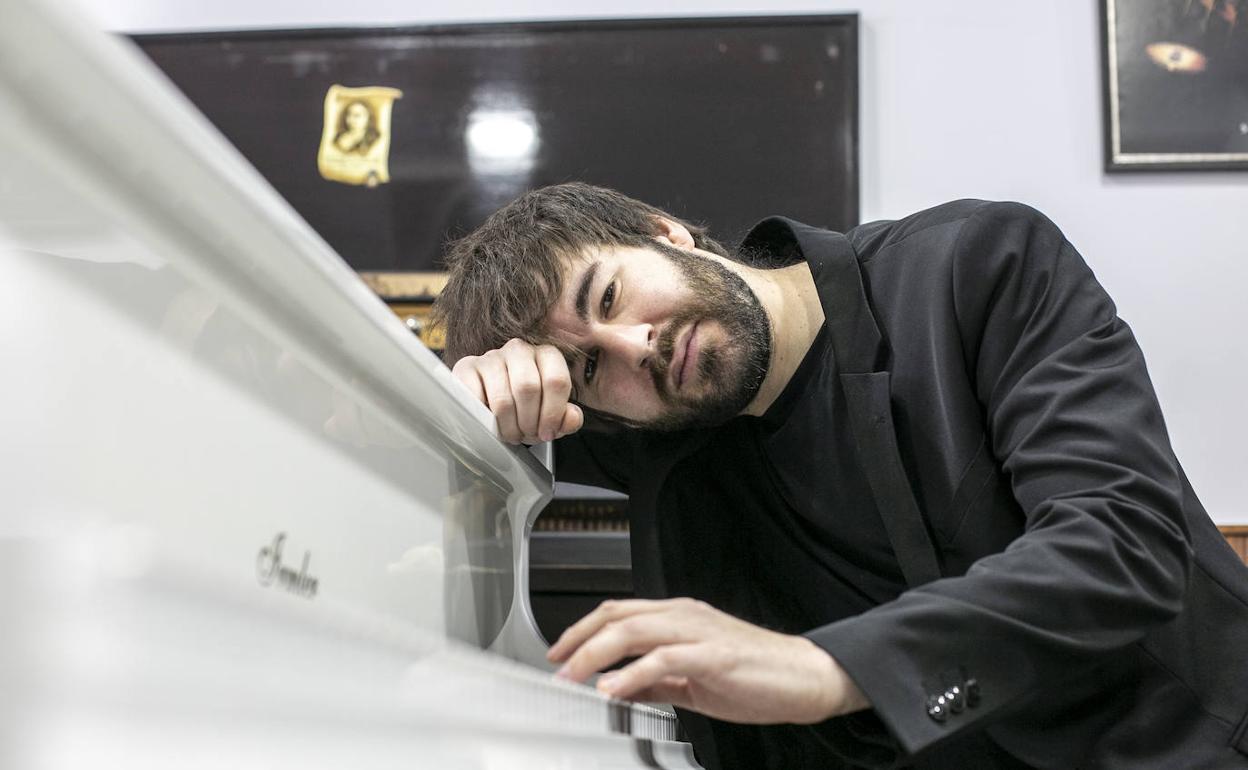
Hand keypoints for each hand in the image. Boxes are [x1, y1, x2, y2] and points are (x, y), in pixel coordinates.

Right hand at [451, 338, 583, 443]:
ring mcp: (491, 356)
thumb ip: (568, 418)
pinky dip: (484, 419)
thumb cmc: (526, 408)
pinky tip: (489, 423)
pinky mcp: (466, 368)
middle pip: (528, 388)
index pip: (556, 380)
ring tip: (510, 434)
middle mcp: (519, 349)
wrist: (492, 403)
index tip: (547, 432)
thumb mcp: (551, 416)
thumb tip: (571, 417)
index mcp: (546, 355)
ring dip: (507, 426)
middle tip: (526, 435)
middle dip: (528, 421)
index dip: (553, 413)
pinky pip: (475, 398)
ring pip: (502, 398)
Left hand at [547, 598, 869, 723]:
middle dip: (578, 641)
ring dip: (596, 655)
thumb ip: (656, 681)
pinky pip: (663, 660)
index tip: (558, 654)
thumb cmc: (757, 675)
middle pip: (617, 616)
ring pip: (633, 631)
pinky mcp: (714, 655)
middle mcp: (684, 616)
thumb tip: (620, 688)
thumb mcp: (693, 680)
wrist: (806, 677)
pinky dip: (632, 674)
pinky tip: (613, 691)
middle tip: (555, 667)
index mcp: (679, 617)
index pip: (618, 612)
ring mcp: (699, 632)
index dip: (582, 630)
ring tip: (574, 679)